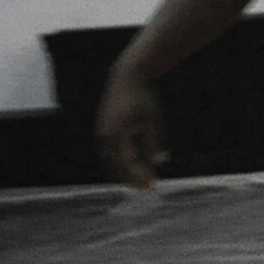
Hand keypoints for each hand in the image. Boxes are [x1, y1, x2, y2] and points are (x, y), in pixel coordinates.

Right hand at [97, 66, 167, 188]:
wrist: (127, 76)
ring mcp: (101, 133)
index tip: (151, 185)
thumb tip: (161, 163)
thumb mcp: (152, 120)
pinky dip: (119, 161)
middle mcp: (105, 136)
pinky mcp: (102, 129)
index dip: (138, 176)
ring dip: (123, 171)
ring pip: (110, 160)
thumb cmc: (143, 97)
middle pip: (115, 166)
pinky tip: (132, 163)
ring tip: (139, 178)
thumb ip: (154, 143)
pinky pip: (109, 151)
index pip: (126, 164)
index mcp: (117, 134)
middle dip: (130, 178)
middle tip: (146, 186)